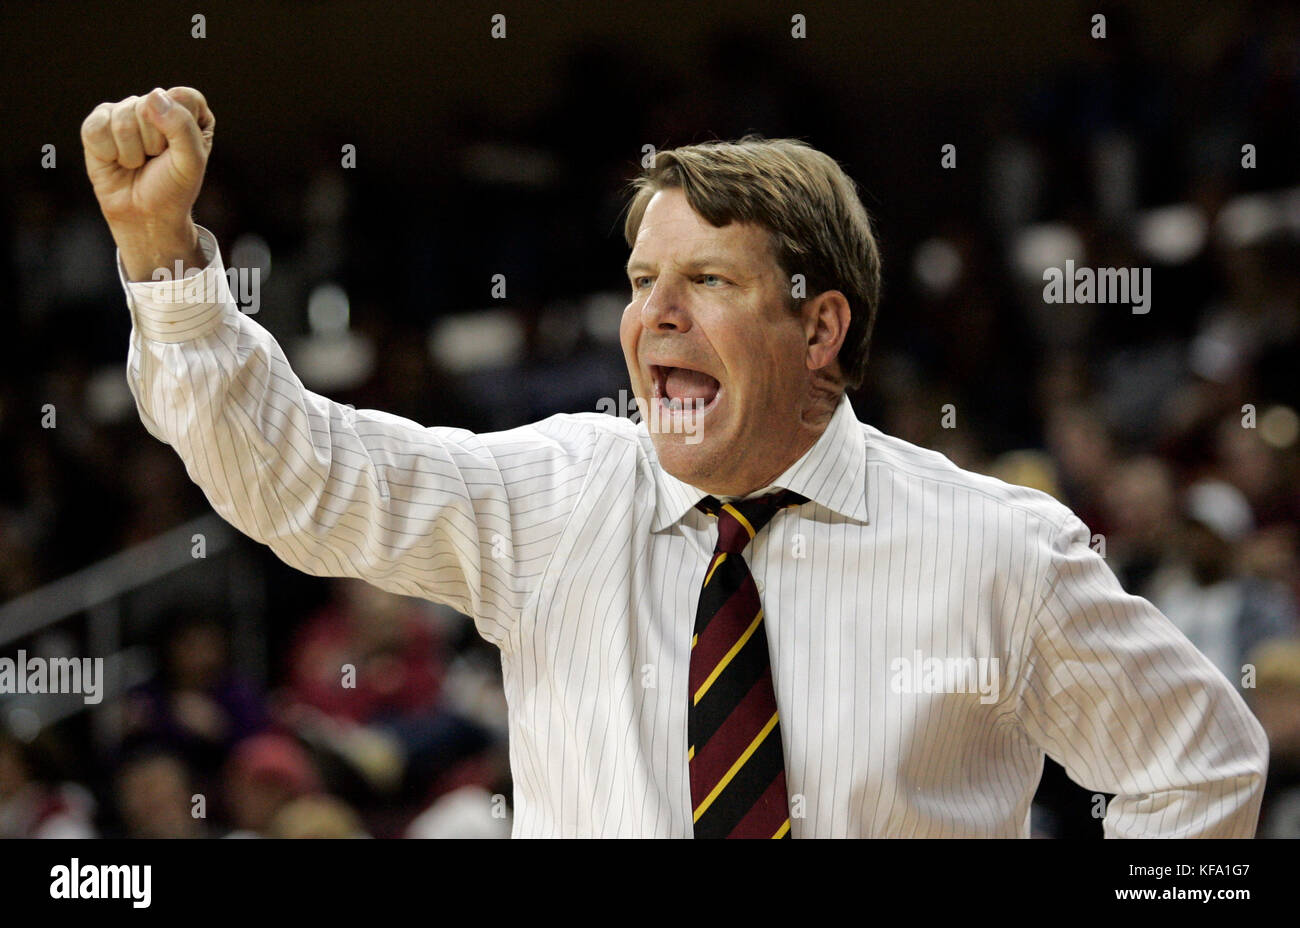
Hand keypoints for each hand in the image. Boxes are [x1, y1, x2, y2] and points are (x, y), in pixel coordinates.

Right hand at [81, 87, 213, 280]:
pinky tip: (116, 161)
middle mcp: (156, 105)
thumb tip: (153, 97)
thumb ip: (181, 127)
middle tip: (156, 160)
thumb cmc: (173, 188)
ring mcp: (125, 112)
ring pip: (122, 119)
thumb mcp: (191, 162)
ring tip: (138, 163)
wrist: (145, 215)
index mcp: (187, 110)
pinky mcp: (98, 124)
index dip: (180, 128)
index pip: (183, 97)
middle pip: (149, 106)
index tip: (179, 151)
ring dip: (132, 152)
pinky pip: (96, 128)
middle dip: (154, 142)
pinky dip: (108, 153)